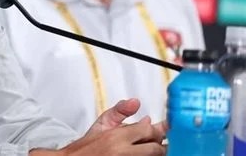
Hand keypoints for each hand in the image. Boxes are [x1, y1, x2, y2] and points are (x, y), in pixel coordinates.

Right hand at [30, 99, 166, 155]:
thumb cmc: (87, 146)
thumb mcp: (101, 124)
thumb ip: (119, 111)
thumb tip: (136, 102)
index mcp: (117, 137)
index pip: (148, 130)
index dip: (158, 129)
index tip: (164, 127)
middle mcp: (124, 152)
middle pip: (156, 148)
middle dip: (160, 144)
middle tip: (158, 140)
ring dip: (156, 152)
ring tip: (151, 146)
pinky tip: (144, 152)